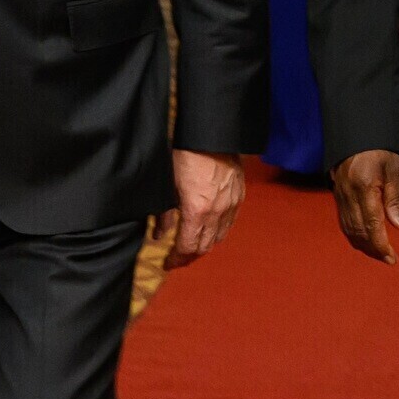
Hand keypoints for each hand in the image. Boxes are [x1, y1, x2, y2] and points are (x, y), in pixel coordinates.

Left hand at [158, 149, 244, 267]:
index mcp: (197, 212)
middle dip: (190, 256)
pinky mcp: (239, 197)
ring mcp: (231, 205)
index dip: (177, 259)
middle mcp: (217, 212)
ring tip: (191, 245)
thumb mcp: (167, 185)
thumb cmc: (186, 155)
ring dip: (205, 245)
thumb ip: (163, 214)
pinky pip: (230, 223)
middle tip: (177, 259)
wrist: (211, 135)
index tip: (167, 263)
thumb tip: (159, 234)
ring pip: (219, 237)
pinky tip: (209, 229)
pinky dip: (218, 231)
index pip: (188, 247)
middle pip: (205, 247)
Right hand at [332, 149, 398, 264]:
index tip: (392, 257)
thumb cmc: (379, 151)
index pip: (371, 224)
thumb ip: (395, 200)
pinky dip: (354, 236)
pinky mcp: (338, 197)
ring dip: (364, 246)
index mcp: (364, 187)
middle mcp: (348, 195)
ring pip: (349, 230)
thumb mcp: (394, 170)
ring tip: (380, 254)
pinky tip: (366, 241)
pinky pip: (344, 223)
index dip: (381, 245)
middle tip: (390, 260)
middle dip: (374, 250)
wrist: (356, 137)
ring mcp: (340, 197)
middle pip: (358, 232)